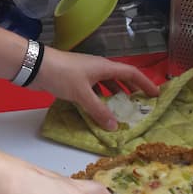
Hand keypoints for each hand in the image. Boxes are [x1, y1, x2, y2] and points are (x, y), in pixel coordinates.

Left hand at [34, 48, 160, 129]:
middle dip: (132, 90)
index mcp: (104, 66)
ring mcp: (86, 74)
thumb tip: (115, 127)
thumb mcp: (83, 94)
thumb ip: (99, 110)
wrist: (36, 67)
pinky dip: (100, 99)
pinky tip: (99, 110)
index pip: (131, 73)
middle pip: (120, 78)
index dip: (145, 82)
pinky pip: (94, 90)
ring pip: (106, 85)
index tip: (156, 94)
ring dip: (115, 96)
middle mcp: (97, 68)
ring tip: (122, 111)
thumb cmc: (62, 75)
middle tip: (141, 105)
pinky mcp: (75, 81)